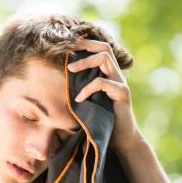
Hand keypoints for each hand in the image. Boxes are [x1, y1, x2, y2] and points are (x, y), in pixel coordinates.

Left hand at [67, 38, 142, 154]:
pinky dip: (88, 88)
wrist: (122, 140)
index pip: (100, 49)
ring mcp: (121, 83)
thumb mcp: (90, 101)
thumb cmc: (103, 121)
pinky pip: (102, 83)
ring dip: (85, 62)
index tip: (67, 44)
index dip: (85, 43)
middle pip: (104, 47)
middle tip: (67, 52)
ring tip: (69, 70)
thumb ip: (81, 88)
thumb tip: (59, 81)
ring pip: (105, 58)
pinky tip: (79, 99)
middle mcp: (116, 75)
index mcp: (109, 74)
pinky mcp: (123, 94)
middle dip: (85, 46)